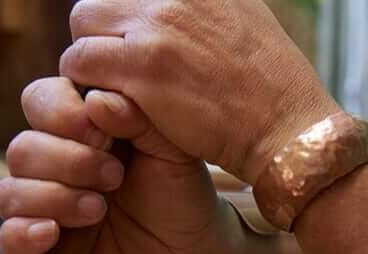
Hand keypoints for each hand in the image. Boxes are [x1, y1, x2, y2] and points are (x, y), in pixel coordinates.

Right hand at [0, 77, 248, 253]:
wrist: (193, 251)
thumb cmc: (180, 193)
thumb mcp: (171, 149)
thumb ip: (138, 118)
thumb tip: (96, 99)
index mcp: (79, 129)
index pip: (40, 101)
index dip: (60, 112)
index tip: (100, 133)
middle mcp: (53, 165)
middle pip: (22, 150)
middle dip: (67, 162)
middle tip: (114, 177)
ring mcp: (44, 208)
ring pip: (10, 193)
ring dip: (53, 198)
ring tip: (99, 210)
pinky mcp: (43, 251)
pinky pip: (7, 240)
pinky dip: (23, 234)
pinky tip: (54, 234)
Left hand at [60, 0, 340, 183]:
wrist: (286, 128)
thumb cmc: (270, 86)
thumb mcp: (246, 16)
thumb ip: (206, 5)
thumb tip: (188, 5)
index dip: (123, 22)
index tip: (129, 50)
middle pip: (97, 3)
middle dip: (99, 37)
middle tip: (114, 73)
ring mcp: (155, 28)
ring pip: (83, 27)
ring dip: (89, 61)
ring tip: (111, 91)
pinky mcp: (141, 68)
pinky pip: (81, 64)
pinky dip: (87, 86)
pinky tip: (111, 108)